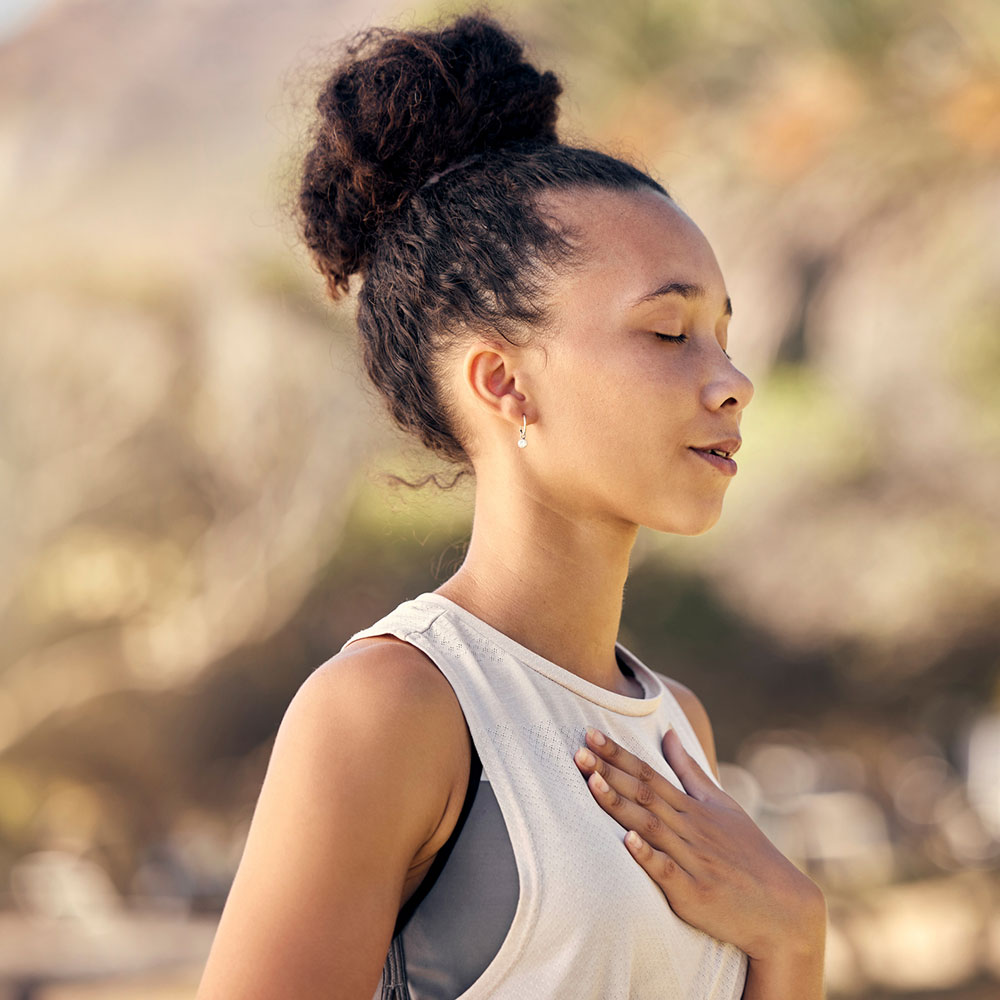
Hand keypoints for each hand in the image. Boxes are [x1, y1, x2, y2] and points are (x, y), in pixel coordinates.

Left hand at [572, 726, 825, 960]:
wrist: (782, 908)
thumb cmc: (748, 852)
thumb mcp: (722, 805)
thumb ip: (690, 770)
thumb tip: (669, 732)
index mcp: (692, 808)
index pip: (649, 774)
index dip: (618, 754)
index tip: (590, 734)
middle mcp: (690, 828)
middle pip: (644, 794)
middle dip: (609, 771)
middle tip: (578, 751)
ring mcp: (692, 860)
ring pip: (650, 827)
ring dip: (620, 805)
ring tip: (592, 783)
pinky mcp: (695, 893)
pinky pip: (668, 872)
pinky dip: (648, 857)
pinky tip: (627, 842)